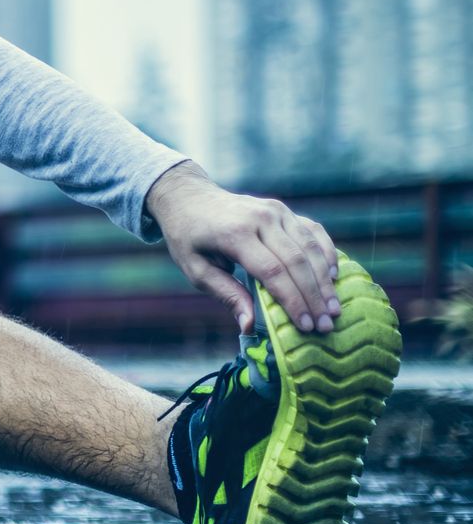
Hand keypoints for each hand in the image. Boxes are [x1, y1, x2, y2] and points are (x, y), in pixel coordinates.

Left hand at [145, 160, 340, 334]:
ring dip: (325, 279)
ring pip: (309, 247)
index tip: (306, 326)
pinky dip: (326, 253)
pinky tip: (333, 276)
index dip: (293, 301)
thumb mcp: (196, 269)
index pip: (273, 271)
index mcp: (235, 234)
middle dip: (314, 296)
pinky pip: (313, 231)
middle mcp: (260, 218)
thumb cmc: (189, 238)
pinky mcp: (283, 209)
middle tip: (327, 325)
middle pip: (297, 261)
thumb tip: (250, 325)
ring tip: (334, 308)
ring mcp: (275, 210)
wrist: (188, 197)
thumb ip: (226, 294)